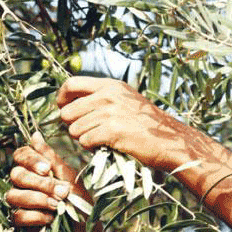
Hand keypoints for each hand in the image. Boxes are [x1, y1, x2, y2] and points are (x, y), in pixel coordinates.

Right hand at [7, 132, 130, 231]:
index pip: (20, 156)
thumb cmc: (81, 205)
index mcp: (36, 170)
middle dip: (40, 184)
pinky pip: (17, 215)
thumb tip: (34, 134)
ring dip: (38, 200)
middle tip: (61, 192)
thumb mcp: (69, 177)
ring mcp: (19, 203)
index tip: (47, 169)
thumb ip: (51, 158)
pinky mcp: (18, 223)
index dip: (30, 160)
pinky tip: (50, 220)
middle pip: (16, 174)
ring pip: (13, 195)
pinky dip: (36, 217)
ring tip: (58, 207)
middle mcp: (24, 184)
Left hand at [57, 76, 204, 171]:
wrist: (170, 140)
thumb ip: (100, 96)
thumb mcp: (124, 99)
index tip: (62, 108)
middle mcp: (108, 95)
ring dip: (83, 138)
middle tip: (88, 131)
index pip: (70, 84)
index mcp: (109, 85)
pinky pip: (85, 141)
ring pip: (74, 129)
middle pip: (67, 112)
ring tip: (101, 138)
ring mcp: (110, 112)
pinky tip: (106, 145)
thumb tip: (68, 102)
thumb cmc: (145, 123)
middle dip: (73, 125)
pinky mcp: (112, 131)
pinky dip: (91, 147)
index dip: (61, 98)